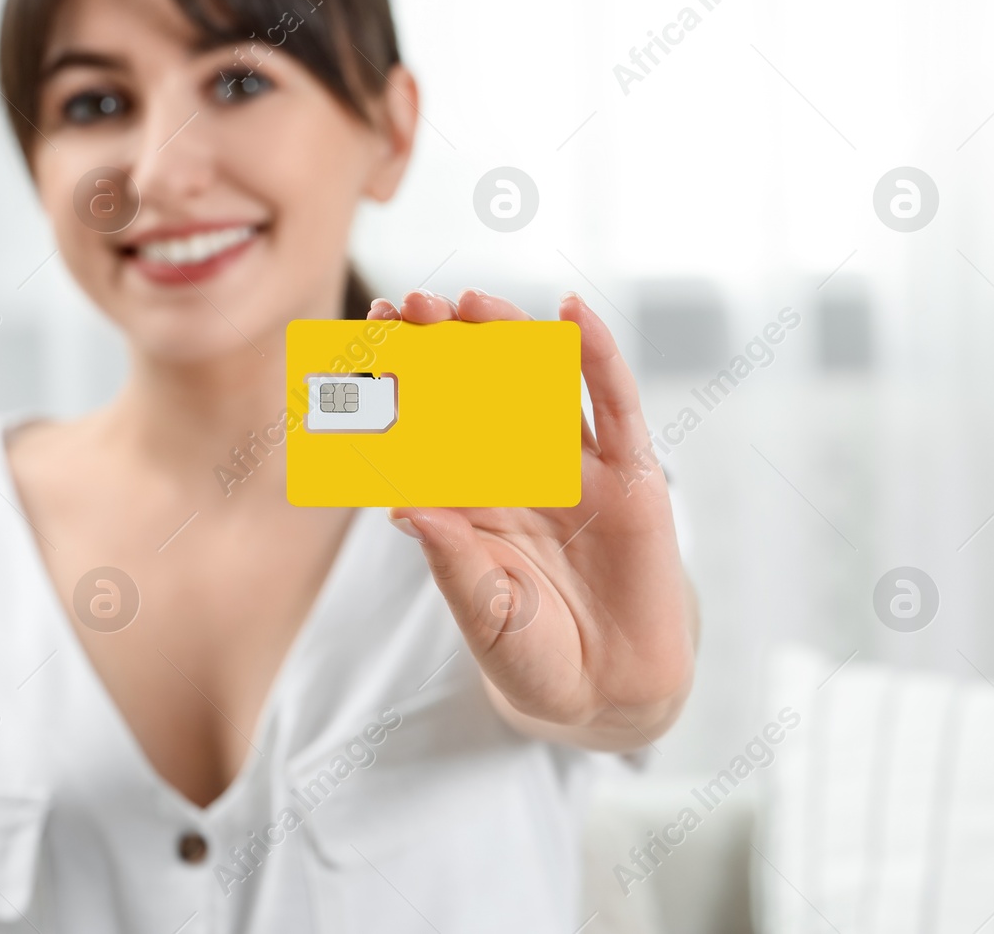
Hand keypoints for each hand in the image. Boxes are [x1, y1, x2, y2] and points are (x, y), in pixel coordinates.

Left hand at [371, 289, 696, 750]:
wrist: (609, 692)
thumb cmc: (534, 655)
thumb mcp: (486, 616)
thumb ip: (453, 564)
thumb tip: (403, 507)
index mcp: (468, 499)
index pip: (427, 430)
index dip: (397, 387)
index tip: (361, 345)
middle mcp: (518, 470)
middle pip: (475, 393)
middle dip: (440, 349)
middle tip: (404, 305)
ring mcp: (576, 467)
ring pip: (538, 386)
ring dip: (505, 339)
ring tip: (469, 301)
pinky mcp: (632, 475)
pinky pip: (615, 407)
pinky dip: (598, 358)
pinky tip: (574, 315)